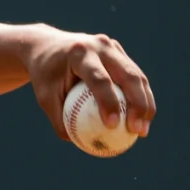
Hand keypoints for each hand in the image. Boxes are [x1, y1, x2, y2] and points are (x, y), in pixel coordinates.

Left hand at [21, 26, 154, 140]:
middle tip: (137, 131)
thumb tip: (75, 142)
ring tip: (142, 131)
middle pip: (128, 76)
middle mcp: (100, 46)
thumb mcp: (43, 96)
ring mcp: (112, 47)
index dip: (109, 102)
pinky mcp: (119, 53)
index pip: (99, 78)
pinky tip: (141, 120)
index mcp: (79, 53)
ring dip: (145, 104)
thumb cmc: (45, 75)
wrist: (47, 46)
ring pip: (137, 77)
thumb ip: (58, 119)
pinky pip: (135, 77)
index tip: (112, 126)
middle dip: (138, 104)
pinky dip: (141, 98)